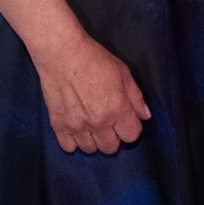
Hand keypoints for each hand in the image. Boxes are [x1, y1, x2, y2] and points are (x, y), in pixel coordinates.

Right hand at [31, 30, 150, 153]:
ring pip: (90, 150)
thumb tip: (145, 115)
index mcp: (117, 108)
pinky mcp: (58, 125)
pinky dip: (74, 141)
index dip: (131, 127)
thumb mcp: (123, 73)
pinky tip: (77, 127)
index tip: (126, 120)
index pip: (131, 135)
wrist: (63, 54)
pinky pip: (69, 147)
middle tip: (109, 122)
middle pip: (111, 147)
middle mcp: (98, 122)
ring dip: (94, 139)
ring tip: (92, 124)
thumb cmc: (94, 59)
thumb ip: (136, 97)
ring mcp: (77, 126)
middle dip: (113, 136)